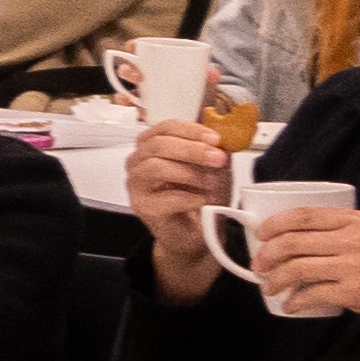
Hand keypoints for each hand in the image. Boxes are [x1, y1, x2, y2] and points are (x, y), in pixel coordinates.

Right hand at [127, 130, 239, 300]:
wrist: (197, 233)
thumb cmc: (201, 196)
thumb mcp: (214, 169)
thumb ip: (215, 151)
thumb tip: (223, 136)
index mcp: (153, 145)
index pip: (165, 128)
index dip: (191, 130)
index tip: (215, 138)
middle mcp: (138, 161)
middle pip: (158, 145)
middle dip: (191, 150)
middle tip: (217, 158)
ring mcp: (136, 184)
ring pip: (155, 167)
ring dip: (189, 173)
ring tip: (211, 183)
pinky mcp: (141, 206)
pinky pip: (163, 198)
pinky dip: (188, 198)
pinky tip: (202, 200)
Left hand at [252, 202, 359, 335]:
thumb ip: (356, 233)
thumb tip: (323, 241)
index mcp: (359, 221)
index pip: (304, 215)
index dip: (275, 224)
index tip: (261, 234)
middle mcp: (353, 239)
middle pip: (293, 241)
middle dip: (268, 254)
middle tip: (259, 266)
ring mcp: (353, 265)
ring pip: (297, 268)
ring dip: (276, 280)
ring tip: (270, 288)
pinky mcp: (356, 292)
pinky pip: (313, 295)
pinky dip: (296, 301)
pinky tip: (291, 306)